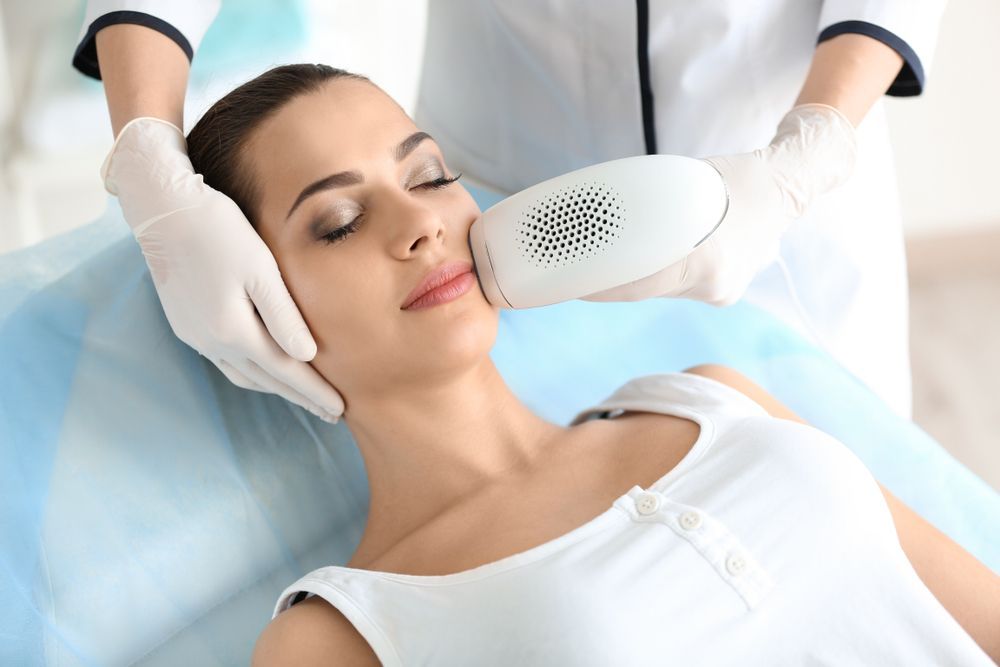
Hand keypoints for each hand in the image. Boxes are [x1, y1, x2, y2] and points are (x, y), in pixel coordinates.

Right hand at [102, 117, 344, 421]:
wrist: (161, 208)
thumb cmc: (219, 230)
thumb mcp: (261, 270)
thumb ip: (284, 317)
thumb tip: (307, 356)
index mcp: (233, 330)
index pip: (286, 371)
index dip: (315, 393)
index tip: (341, 410)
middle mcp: (211, 341)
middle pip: (266, 380)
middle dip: (300, 397)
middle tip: (331, 413)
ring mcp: (195, 335)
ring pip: (243, 375)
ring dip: (275, 387)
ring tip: (303, 395)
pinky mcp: (185, 324)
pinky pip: (225, 361)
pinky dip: (251, 371)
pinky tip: (264, 368)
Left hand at [581, 103, 856, 305]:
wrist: (785, 191)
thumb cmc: (734, 177)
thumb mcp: (689, 181)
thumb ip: (652, 205)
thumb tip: (601, 217)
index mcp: (708, 259)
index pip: (640, 282)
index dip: (602, 283)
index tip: (572, 279)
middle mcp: (715, 284)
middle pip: (645, 288)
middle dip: (608, 280)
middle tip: (571, 272)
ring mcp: (719, 293)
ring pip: (658, 289)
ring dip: (628, 277)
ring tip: (596, 264)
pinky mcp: (720, 294)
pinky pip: (674, 286)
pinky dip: (652, 275)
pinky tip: (634, 266)